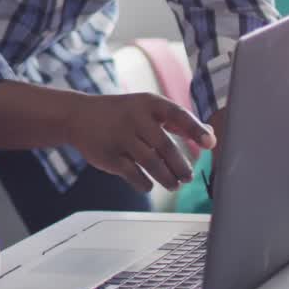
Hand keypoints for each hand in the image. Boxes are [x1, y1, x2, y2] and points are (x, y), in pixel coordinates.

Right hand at [65, 92, 214, 192]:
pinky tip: (150, 184)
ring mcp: (120, 137)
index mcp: (148, 103)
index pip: (177, 115)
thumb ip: (176, 121)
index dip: (195, 129)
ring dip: (167, 178)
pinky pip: (133, 174)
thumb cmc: (121, 113)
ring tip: (174, 184)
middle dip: (180, 166)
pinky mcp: (108, 155)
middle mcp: (134, 118)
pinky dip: (145, 183)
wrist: (78, 116)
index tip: (210, 144)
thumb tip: (209, 136)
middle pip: (165, 146)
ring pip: (151, 163)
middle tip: (188, 177)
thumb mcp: (146, 108)